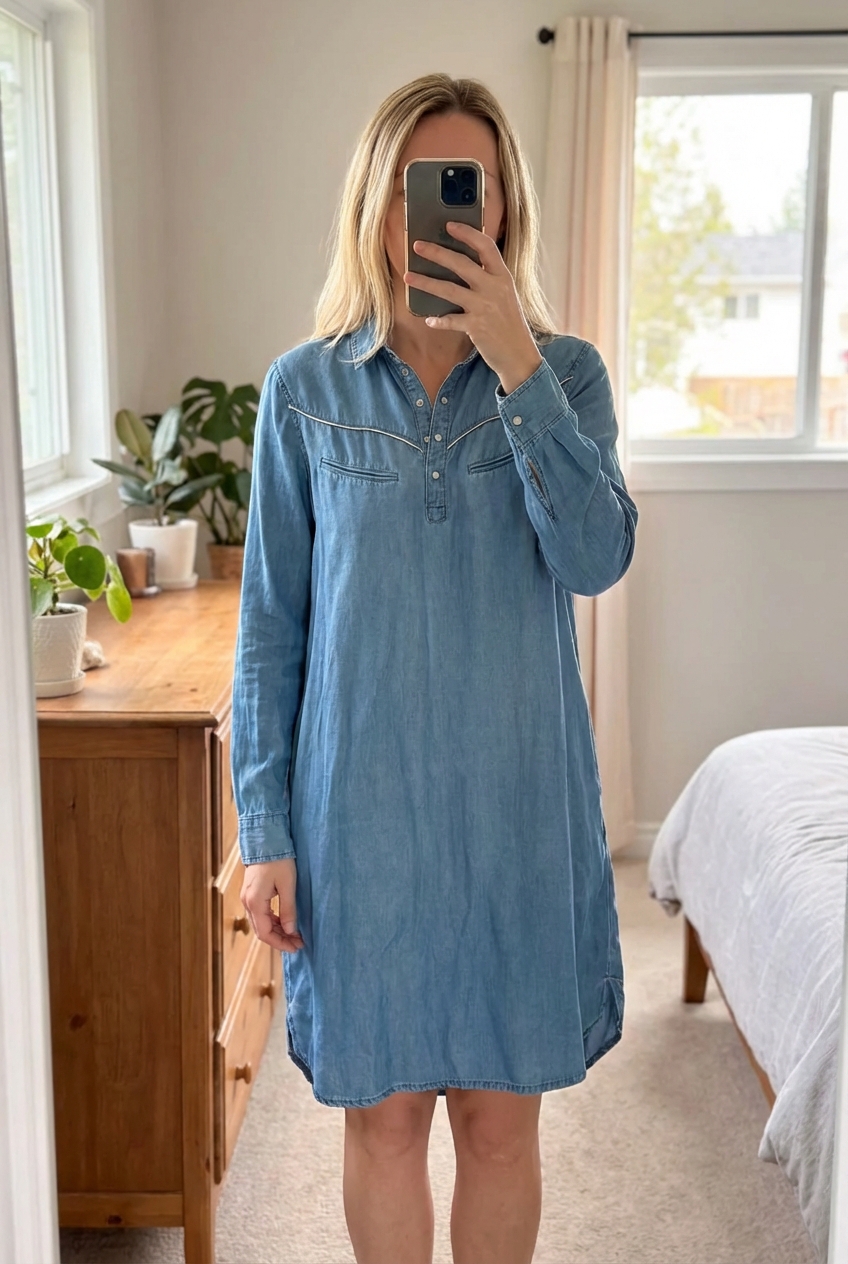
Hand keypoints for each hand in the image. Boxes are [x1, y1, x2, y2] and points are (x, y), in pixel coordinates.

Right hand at [240, 856, 304, 952]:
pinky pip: (261, 914)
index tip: (296, 947)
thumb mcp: (288, 885)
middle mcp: (248, 902)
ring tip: (294, 935)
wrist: (266, 840)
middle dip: (280, 939)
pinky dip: (273, 921)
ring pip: (261, 923)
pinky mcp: (251, 893)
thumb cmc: (279, 860)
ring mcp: (248, 898)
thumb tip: (291, 931)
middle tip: (298, 943)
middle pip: (262, 930)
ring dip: (277, 931)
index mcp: (255, 902)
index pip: (265, 933)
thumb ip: (288, 909)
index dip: (280, 943)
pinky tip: (285, 922)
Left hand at [403, 221, 543, 394]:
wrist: (520, 355)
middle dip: (436, 253)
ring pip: (449, 289)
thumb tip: (461, 265)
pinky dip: (438, 320)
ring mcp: (485, 307)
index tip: (450, 225)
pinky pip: (451, 320)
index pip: (486, 246)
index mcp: (503, 277)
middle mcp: (494, 288)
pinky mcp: (476, 327)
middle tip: (417, 246)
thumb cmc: (510, 324)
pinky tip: (428, 319)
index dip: (467, 233)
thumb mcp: (506, 296)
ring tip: (408, 277)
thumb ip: (489, 280)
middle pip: (461, 264)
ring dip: (426, 282)